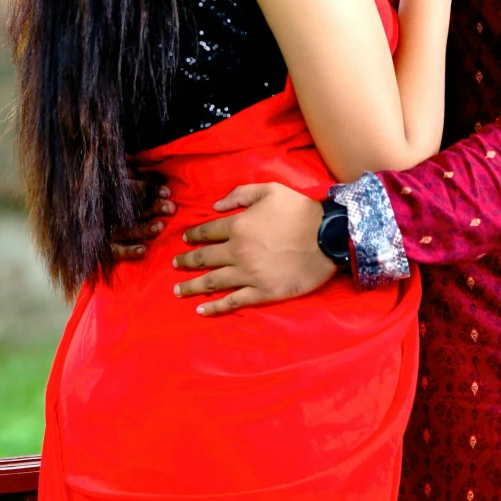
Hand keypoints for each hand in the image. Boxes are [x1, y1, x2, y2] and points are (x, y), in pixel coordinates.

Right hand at [108, 159, 175, 264]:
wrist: (61, 216)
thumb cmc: (99, 193)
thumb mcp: (116, 177)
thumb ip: (132, 174)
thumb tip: (157, 177)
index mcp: (108, 190)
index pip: (131, 189)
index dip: (150, 189)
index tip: (167, 192)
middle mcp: (104, 210)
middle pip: (131, 208)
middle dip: (152, 207)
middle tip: (171, 208)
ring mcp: (101, 229)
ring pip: (124, 229)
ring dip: (143, 228)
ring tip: (161, 227)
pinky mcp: (98, 246)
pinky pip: (113, 250)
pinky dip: (128, 251)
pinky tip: (144, 250)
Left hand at [172, 182, 332, 314]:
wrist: (326, 238)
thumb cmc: (299, 211)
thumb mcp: (269, 190)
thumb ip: (240, 194)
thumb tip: (215, 206)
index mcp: (238, 226)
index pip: (208, 232)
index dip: (194, 235)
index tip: (185, 240)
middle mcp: (237, 252)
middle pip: (204, 258)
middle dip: (186, 261)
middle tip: (175, 264)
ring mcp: (248, 274)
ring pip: (212, 282)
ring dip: (192, 286)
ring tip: (177, 290)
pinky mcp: (261, 292)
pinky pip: (232, 301)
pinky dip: (214, 307)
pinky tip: (201, 310)